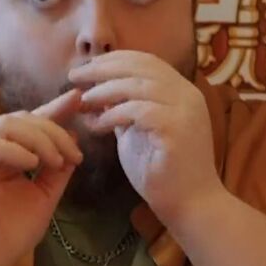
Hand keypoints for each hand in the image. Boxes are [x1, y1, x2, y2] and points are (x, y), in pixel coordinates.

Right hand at [0, 89, 83, 265]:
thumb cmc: (6, 237)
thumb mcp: (42, 199)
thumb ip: (56, 173)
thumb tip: (74, 143)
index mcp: (4, 156)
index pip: (28, 124)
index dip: (53, 110)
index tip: (77, 100)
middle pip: (18, 119)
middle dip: (52, 128)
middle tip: (72, 151)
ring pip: (2, 125)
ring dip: (36, 138)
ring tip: (55, 160)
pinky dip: (12, 149)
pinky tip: (31, 164)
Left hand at [69, 51, 225, 225]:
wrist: (191, 206)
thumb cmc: (164, 173)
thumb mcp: (139, 133)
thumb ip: (126, 111)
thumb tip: (99, 93)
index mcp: (181, 92)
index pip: (146, 61)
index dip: (114, 60)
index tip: (87, 67)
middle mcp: (187, 94)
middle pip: (140, 66)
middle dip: (102, 68)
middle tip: (74, 75)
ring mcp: (184, 110)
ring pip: (137, 85)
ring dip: (104, 91)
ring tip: (82, 101)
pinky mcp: (176, 128)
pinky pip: (137, 111)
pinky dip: (113, 114)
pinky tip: (96, 125)